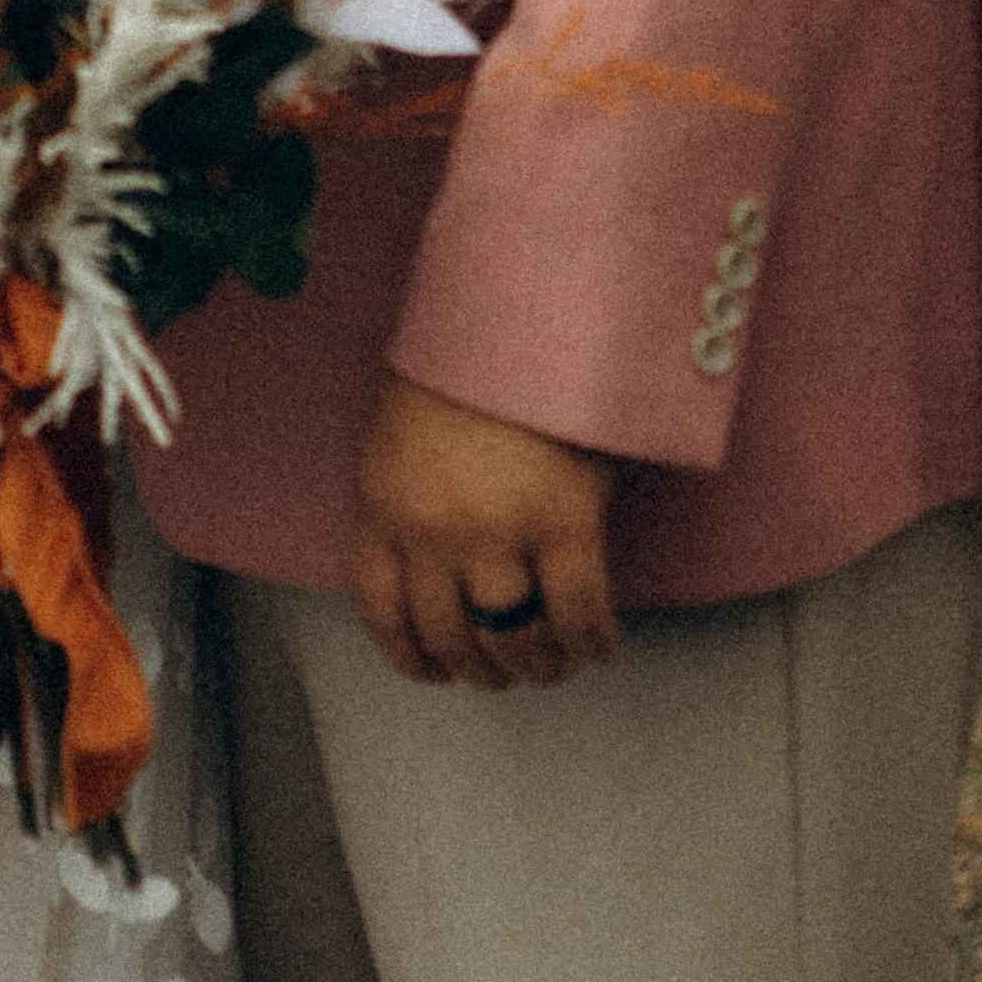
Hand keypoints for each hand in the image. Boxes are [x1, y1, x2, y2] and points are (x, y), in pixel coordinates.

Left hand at [353, 369, 618, 692]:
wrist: (519, 309)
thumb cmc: (466, 362)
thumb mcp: (406, 429)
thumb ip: (412, 497)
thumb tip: (438, 567)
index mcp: (383, 502)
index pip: (382, 610)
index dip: (411, 656)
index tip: (436, 672)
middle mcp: (432, 529)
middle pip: (450, 636)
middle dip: (480, 668)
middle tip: (506, 671)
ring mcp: (497, 532)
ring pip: (513, 639)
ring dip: (538, 666)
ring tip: (554, 664)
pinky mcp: (563, 525)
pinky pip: (577, 615)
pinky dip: (590, 642)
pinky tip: (600, 644)